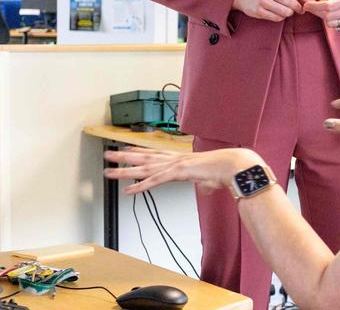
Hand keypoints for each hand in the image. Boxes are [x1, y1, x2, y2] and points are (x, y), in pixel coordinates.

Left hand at [104, 146, 263, 194]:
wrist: (233, 166)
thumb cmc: (224, 171)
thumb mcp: (210, 179)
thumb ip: (204, 184)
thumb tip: (207, 189)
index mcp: (179, 158)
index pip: (153, 154)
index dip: (137, 152)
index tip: (124, 150)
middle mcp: (174, 159)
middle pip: (143, 157)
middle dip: (123, 157)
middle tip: (106, 156)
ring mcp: (174, 165)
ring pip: (144, 168)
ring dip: (125, 171)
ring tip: (109, 172)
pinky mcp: (178, 173)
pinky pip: (155, 181)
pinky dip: (141, 186)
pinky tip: (129, 190)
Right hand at [232, 0, 313, 21]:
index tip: (311, 2)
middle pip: (292, 3)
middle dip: (299, 8)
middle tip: (301, 10)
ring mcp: (263, 1)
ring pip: (285, 12)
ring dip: (289, 13)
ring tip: (287, 11)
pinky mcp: (258, 11)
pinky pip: (277, 18)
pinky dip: (280, 17)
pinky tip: (278, 13)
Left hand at [304, 0, 339, 31]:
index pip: (328, 6)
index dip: (315, 6)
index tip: (306, 4)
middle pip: (328, 16)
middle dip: (316, 12)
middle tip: (310, 6)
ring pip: (330, 23)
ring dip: (322, 16)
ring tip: (322, 8)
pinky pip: (336, 25)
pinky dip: (330, 20)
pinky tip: (331, 13)